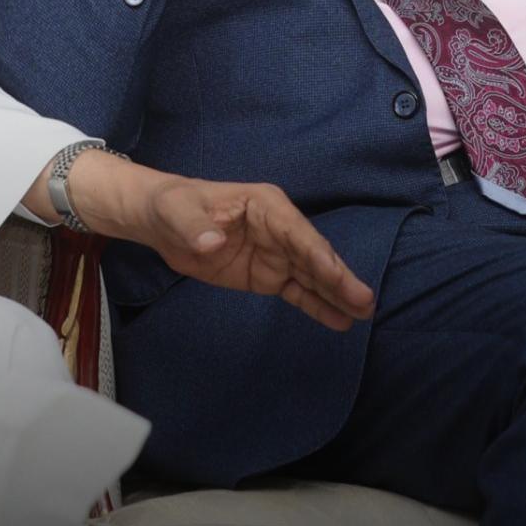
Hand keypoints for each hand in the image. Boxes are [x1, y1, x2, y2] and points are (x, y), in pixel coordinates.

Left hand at [60, 153, 374, 330]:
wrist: (161, 221)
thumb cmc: (172, 206)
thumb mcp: (177, 212)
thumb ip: (194, 226)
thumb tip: (211, 242)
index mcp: (266, 206)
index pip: (298, 233)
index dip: (318, 255)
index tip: (338, 277)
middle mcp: (280, 228)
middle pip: (313, 255)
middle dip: (339, 278)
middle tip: (365, 301)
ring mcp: (276, 253)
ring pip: (312, 275)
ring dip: (336, 294)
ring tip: (362, 314)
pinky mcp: (268, 274)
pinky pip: (297, 291)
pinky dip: (317, 305)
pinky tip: (338, 320)